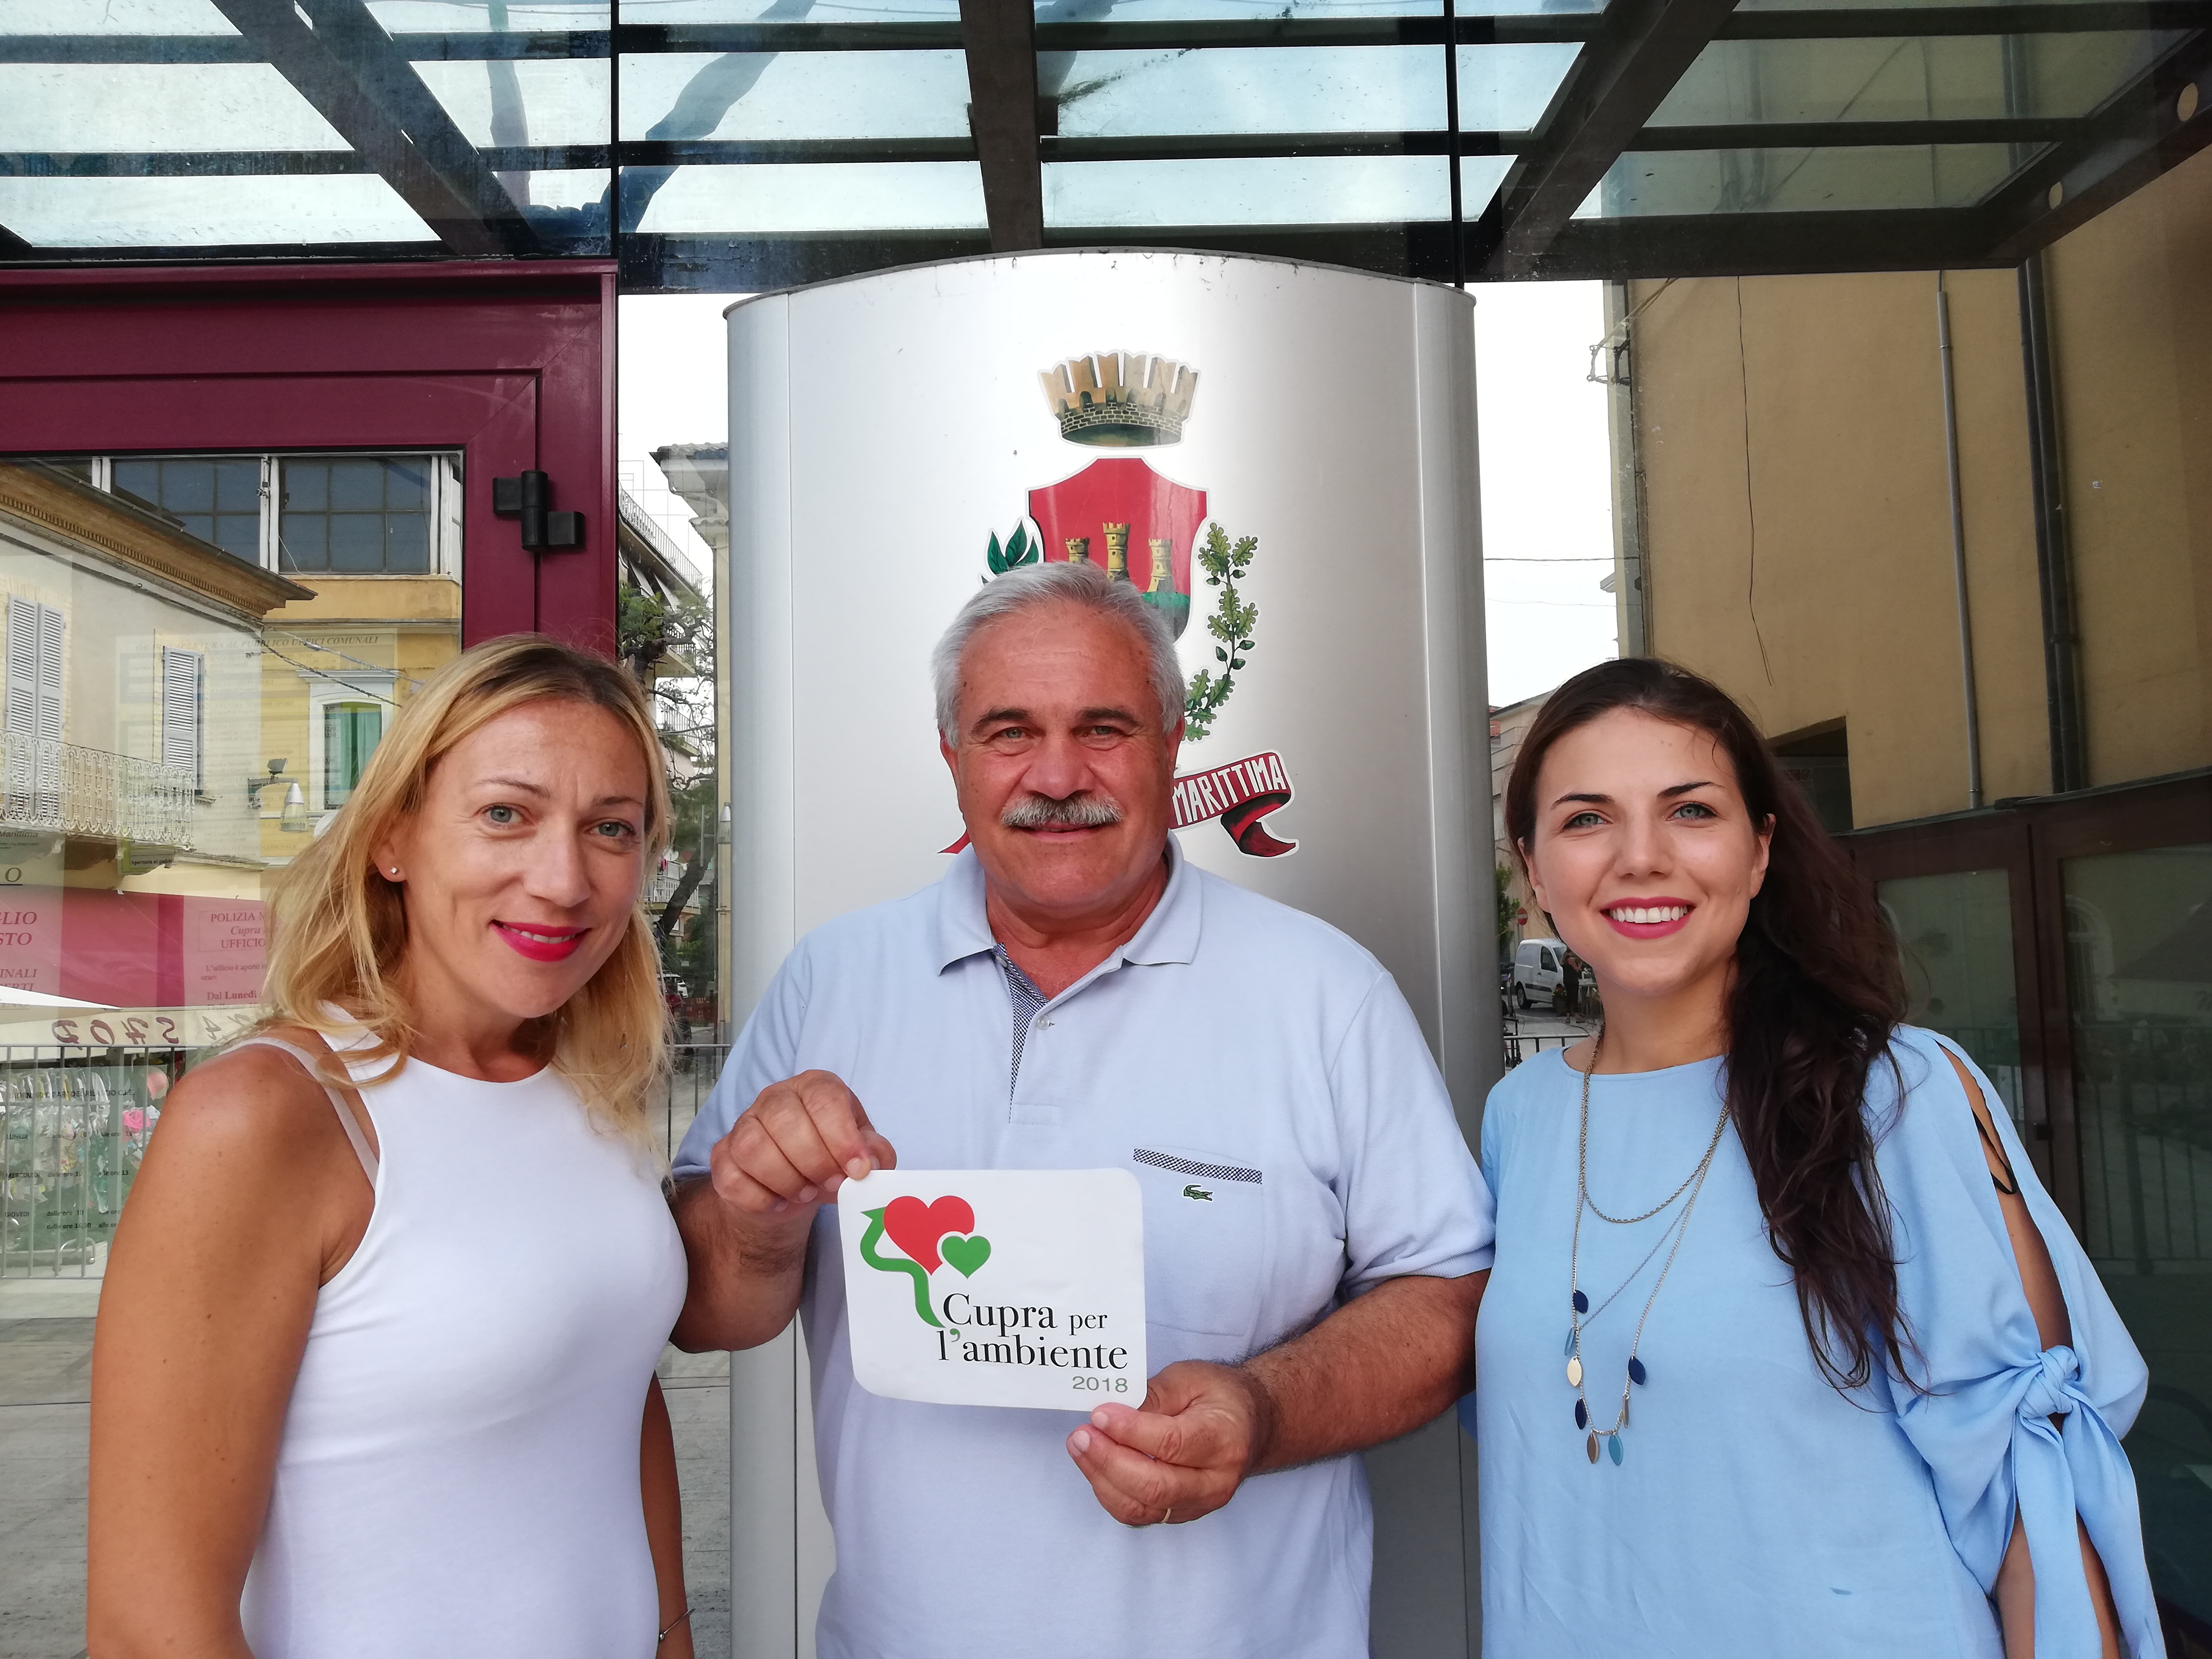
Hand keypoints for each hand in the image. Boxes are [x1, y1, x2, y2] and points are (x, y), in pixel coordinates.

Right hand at [707, 1071, 897, 1236]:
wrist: (791, 1186)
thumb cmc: (831, 1157)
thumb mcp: (862, 1152)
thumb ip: (875, 1154)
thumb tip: (871, 1164)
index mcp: (814, 1087)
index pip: (823, 1097)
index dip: (842, 1136)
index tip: (858, 1170)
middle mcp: (775, 1098)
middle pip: (786, 1120)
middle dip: (815, 1161)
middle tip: (832, 1185)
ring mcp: (743, 1125)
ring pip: (753, 1147)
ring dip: (786, 1180)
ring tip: (806, 1193)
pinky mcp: (722, 1157)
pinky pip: (732, 1178)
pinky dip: (760, 1199)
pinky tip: (779, 1202)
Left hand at [1064, 1361, 1275, 1527]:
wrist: (1251, 1425)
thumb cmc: (1219, 1396)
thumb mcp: (1189, 1378)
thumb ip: (1153, 1395)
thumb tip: (1112, 1412)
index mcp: (1224, 1438)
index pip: (1172, 1443)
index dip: (1130, 1431)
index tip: (1099, 1415)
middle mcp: (1216, 1480)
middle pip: (1156, 1484)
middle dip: (1109, 1460)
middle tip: (1080, 1435)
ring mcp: (1200, 1503)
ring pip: (1143, 1506)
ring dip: (1103, 1479)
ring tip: (1080, 1447)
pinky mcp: (1182, 1514)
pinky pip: (1139, 1514)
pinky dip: (1111, 1493)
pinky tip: (1096, 1467)